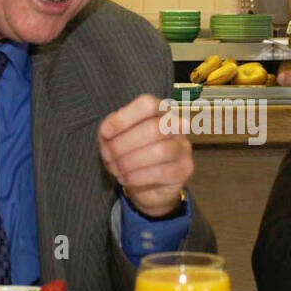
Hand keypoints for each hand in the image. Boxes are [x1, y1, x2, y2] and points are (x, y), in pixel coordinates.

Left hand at [98, 94, 192, 217]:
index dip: (124, 118)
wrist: (146, 185)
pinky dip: (138, 176)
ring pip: (160, 151)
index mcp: (159, 111)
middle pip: (154, 128)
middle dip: (124, 144)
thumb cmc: (130, 154)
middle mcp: (176, 125)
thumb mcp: (115, 138)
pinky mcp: (184, 169)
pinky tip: (126, 178)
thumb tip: (108, 131)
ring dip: (130, 162)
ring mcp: (183, 147)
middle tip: (109, 156)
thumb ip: (111, 128)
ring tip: (117, 169)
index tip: (105, 133)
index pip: (148, 104)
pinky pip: (162, 172)